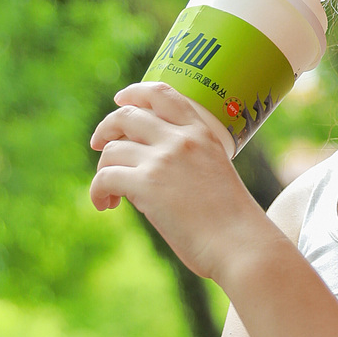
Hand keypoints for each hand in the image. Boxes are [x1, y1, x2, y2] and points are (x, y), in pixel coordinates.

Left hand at [88, 82, 259, 277]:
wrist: (240, 243)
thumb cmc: (233, 221)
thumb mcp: (217, 172)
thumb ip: (189, 161)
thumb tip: (150, 171)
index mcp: (202, 132)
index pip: (162, 93)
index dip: (135, 93)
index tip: (120, 100)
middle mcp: (181, 139)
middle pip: (127, 115)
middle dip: (106, 128)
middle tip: (98, 144)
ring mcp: (163, 160)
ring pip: (112, 149)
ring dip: (103, 169)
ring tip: (110, 193)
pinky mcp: (146, 184)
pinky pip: (105, 177)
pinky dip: (97, 191)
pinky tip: (106, 206)